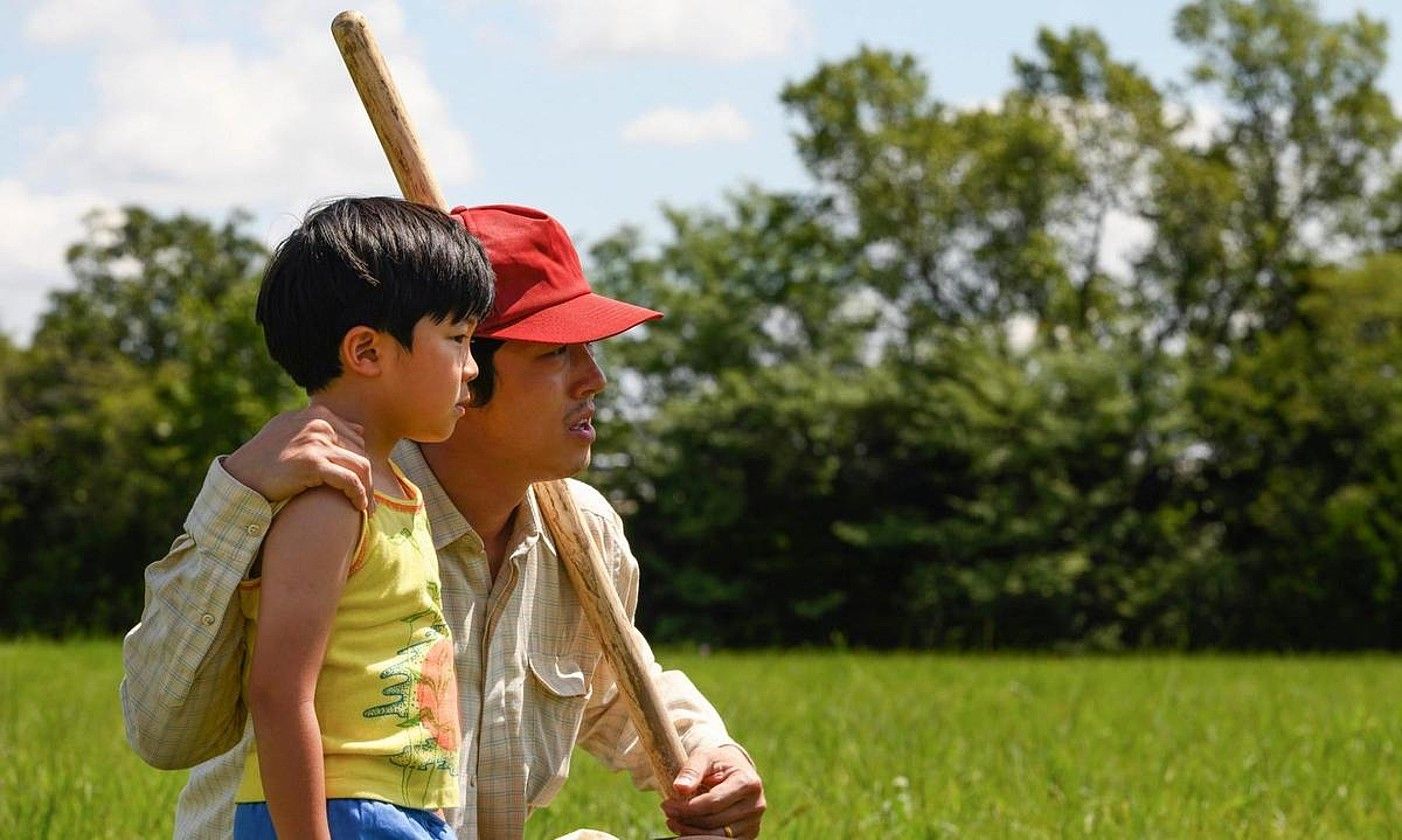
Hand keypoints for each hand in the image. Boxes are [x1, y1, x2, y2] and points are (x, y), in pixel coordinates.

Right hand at [223, 405, 372, 509]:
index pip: (356, 437)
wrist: (240, 476)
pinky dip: (359, 495)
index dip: (362, 462)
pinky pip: (350, 480)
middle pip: (361, 452)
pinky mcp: (313, 463)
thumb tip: (357, 430)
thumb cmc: (265, 459)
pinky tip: (358, 507)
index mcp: (317, 414)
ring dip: (368, 489)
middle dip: (368, 478)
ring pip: (361, 466)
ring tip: (366, 507)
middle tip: (370, 501)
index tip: (365, 482)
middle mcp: (319, 423)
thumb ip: (320, 429)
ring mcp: (316, 442)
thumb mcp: (292, 432)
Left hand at [661, 745, 764, 837]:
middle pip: (714, 822)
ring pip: (716, 837)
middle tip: (667, 812)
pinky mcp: (748, 835)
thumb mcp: (705, 757)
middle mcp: (756, 805)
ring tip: (673, 822)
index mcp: (748, 783)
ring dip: (690, 832)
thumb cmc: (718, 763)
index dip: (687, 807)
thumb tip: (679, 788)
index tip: (666, 804)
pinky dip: (700, 838)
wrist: (735, 771)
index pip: (713, 802)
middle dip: (686, 819)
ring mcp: (753, 823)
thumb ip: (692, 770)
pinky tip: (685, 830)